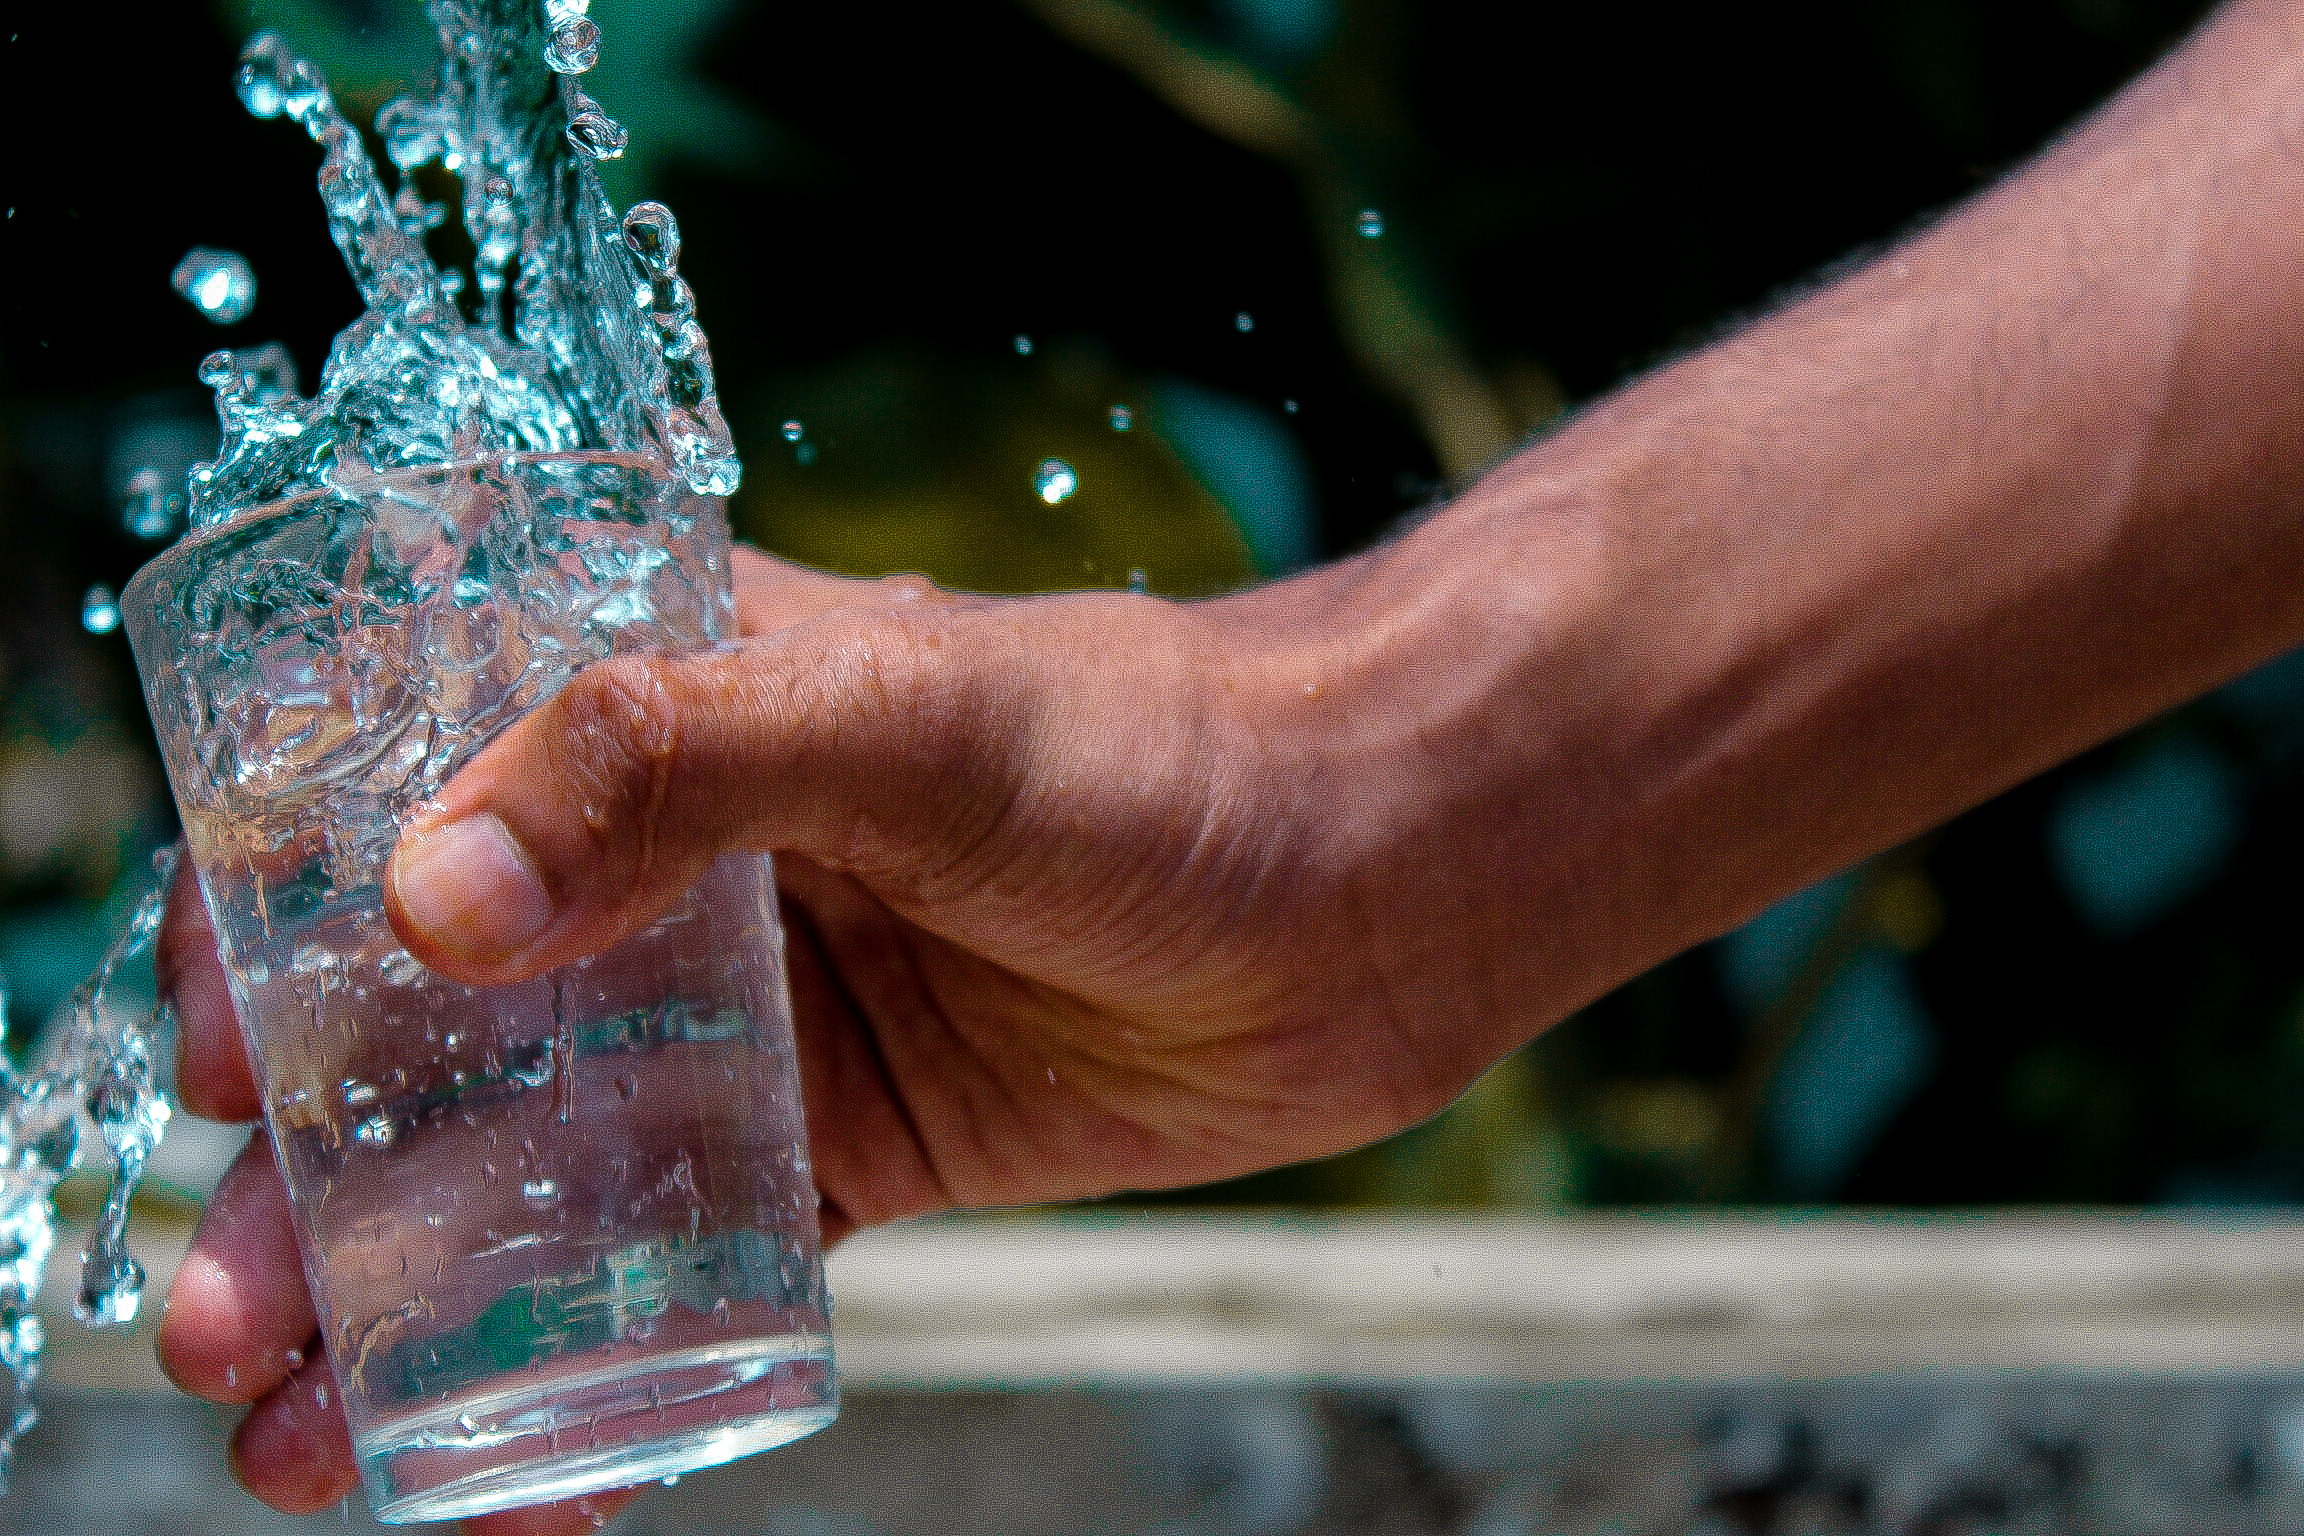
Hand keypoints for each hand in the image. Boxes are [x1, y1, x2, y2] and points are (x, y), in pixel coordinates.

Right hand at [156, 543, 1530, 1529]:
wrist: (1380, 883)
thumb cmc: (1168, 753)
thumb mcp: (914, 715)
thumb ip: (677, 756)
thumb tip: (430, 896)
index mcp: (662, 699)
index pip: (393, 781)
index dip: (260, 915)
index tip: (207, 1054)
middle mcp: (679, 859)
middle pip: (425, 1012)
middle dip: (297, 1164)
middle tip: (223, 1311)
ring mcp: (754, 1015)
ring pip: (525, 1161)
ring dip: (397, 1291)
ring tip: (297, 1432)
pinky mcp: (841, 1145)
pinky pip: (671, 1265)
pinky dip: (581, 1371)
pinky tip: (509, 1483)